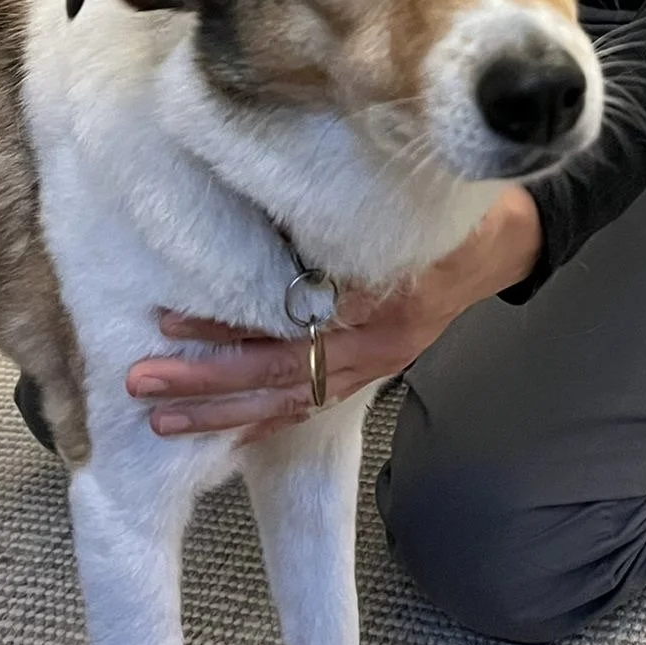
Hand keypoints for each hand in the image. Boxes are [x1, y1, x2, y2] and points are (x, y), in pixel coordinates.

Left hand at [126, 188, 542, 439]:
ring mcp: (374, 365)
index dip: (231, 327)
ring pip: (288, 400)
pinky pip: (311, 407)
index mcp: (382, 300)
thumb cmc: (444, 212)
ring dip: (222, 413)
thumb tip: (258, 218)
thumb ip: (337, 222)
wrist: (501, 242)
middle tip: (144, 380)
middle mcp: (375, 344)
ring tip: (162, 417)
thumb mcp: (400, 207)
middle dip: (207, 382)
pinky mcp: (373, 373)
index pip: (293, 324)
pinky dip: (264, 423)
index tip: (173, 319)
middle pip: (280, 373)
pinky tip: (221, 437)